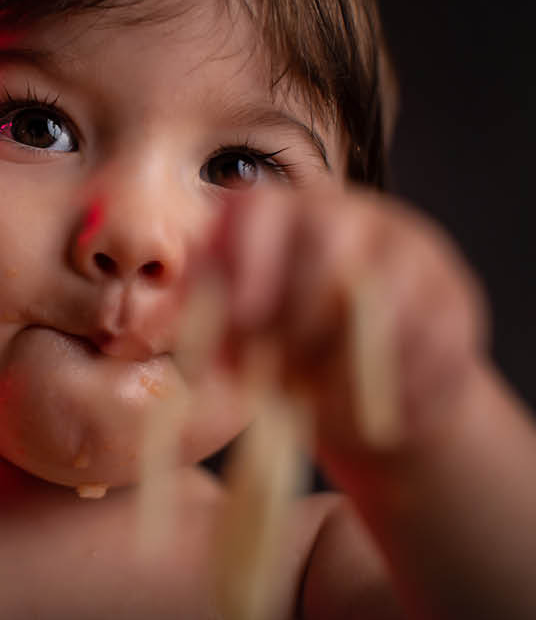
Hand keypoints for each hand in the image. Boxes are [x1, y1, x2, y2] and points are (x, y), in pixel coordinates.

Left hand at [197, 184, 487, 463]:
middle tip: (284, 375)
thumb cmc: (288, 352)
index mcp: (287, 210)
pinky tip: (378, 415)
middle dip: (300, 317)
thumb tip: (163, 327)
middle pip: (329, 242)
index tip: (242, 317)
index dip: (249, 257)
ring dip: (349, 368)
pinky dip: (399, 392)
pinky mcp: (455, 300)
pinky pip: (430, 346)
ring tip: (323, 405)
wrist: (376, 392)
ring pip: (385, 299)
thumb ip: (205, 321)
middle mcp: (353, 214)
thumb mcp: (238, 335)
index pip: (262, 205)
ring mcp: (412, 252)